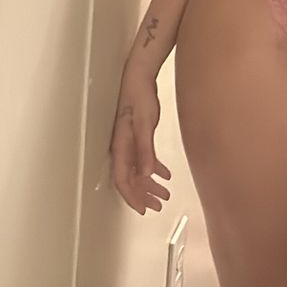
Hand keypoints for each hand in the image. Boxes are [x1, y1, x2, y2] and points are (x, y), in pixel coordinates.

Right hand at [109, 66, 171, 215]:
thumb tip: (146, 174)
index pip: (123, 180)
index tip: (144, 209)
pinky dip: (153, 169)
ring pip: (137, 171)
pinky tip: (165, 174)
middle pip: (130, 179)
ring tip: (165, 194)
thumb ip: (145, 149)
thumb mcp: (145, 124)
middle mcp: (122, 148)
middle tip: (158, 206)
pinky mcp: (136, 136)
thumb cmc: (139, 98)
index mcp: (121, 147)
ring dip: (150, 184)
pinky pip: (143, 159)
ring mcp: (129, 143)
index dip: (132, 197)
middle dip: (143, 195)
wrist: (139, 77)